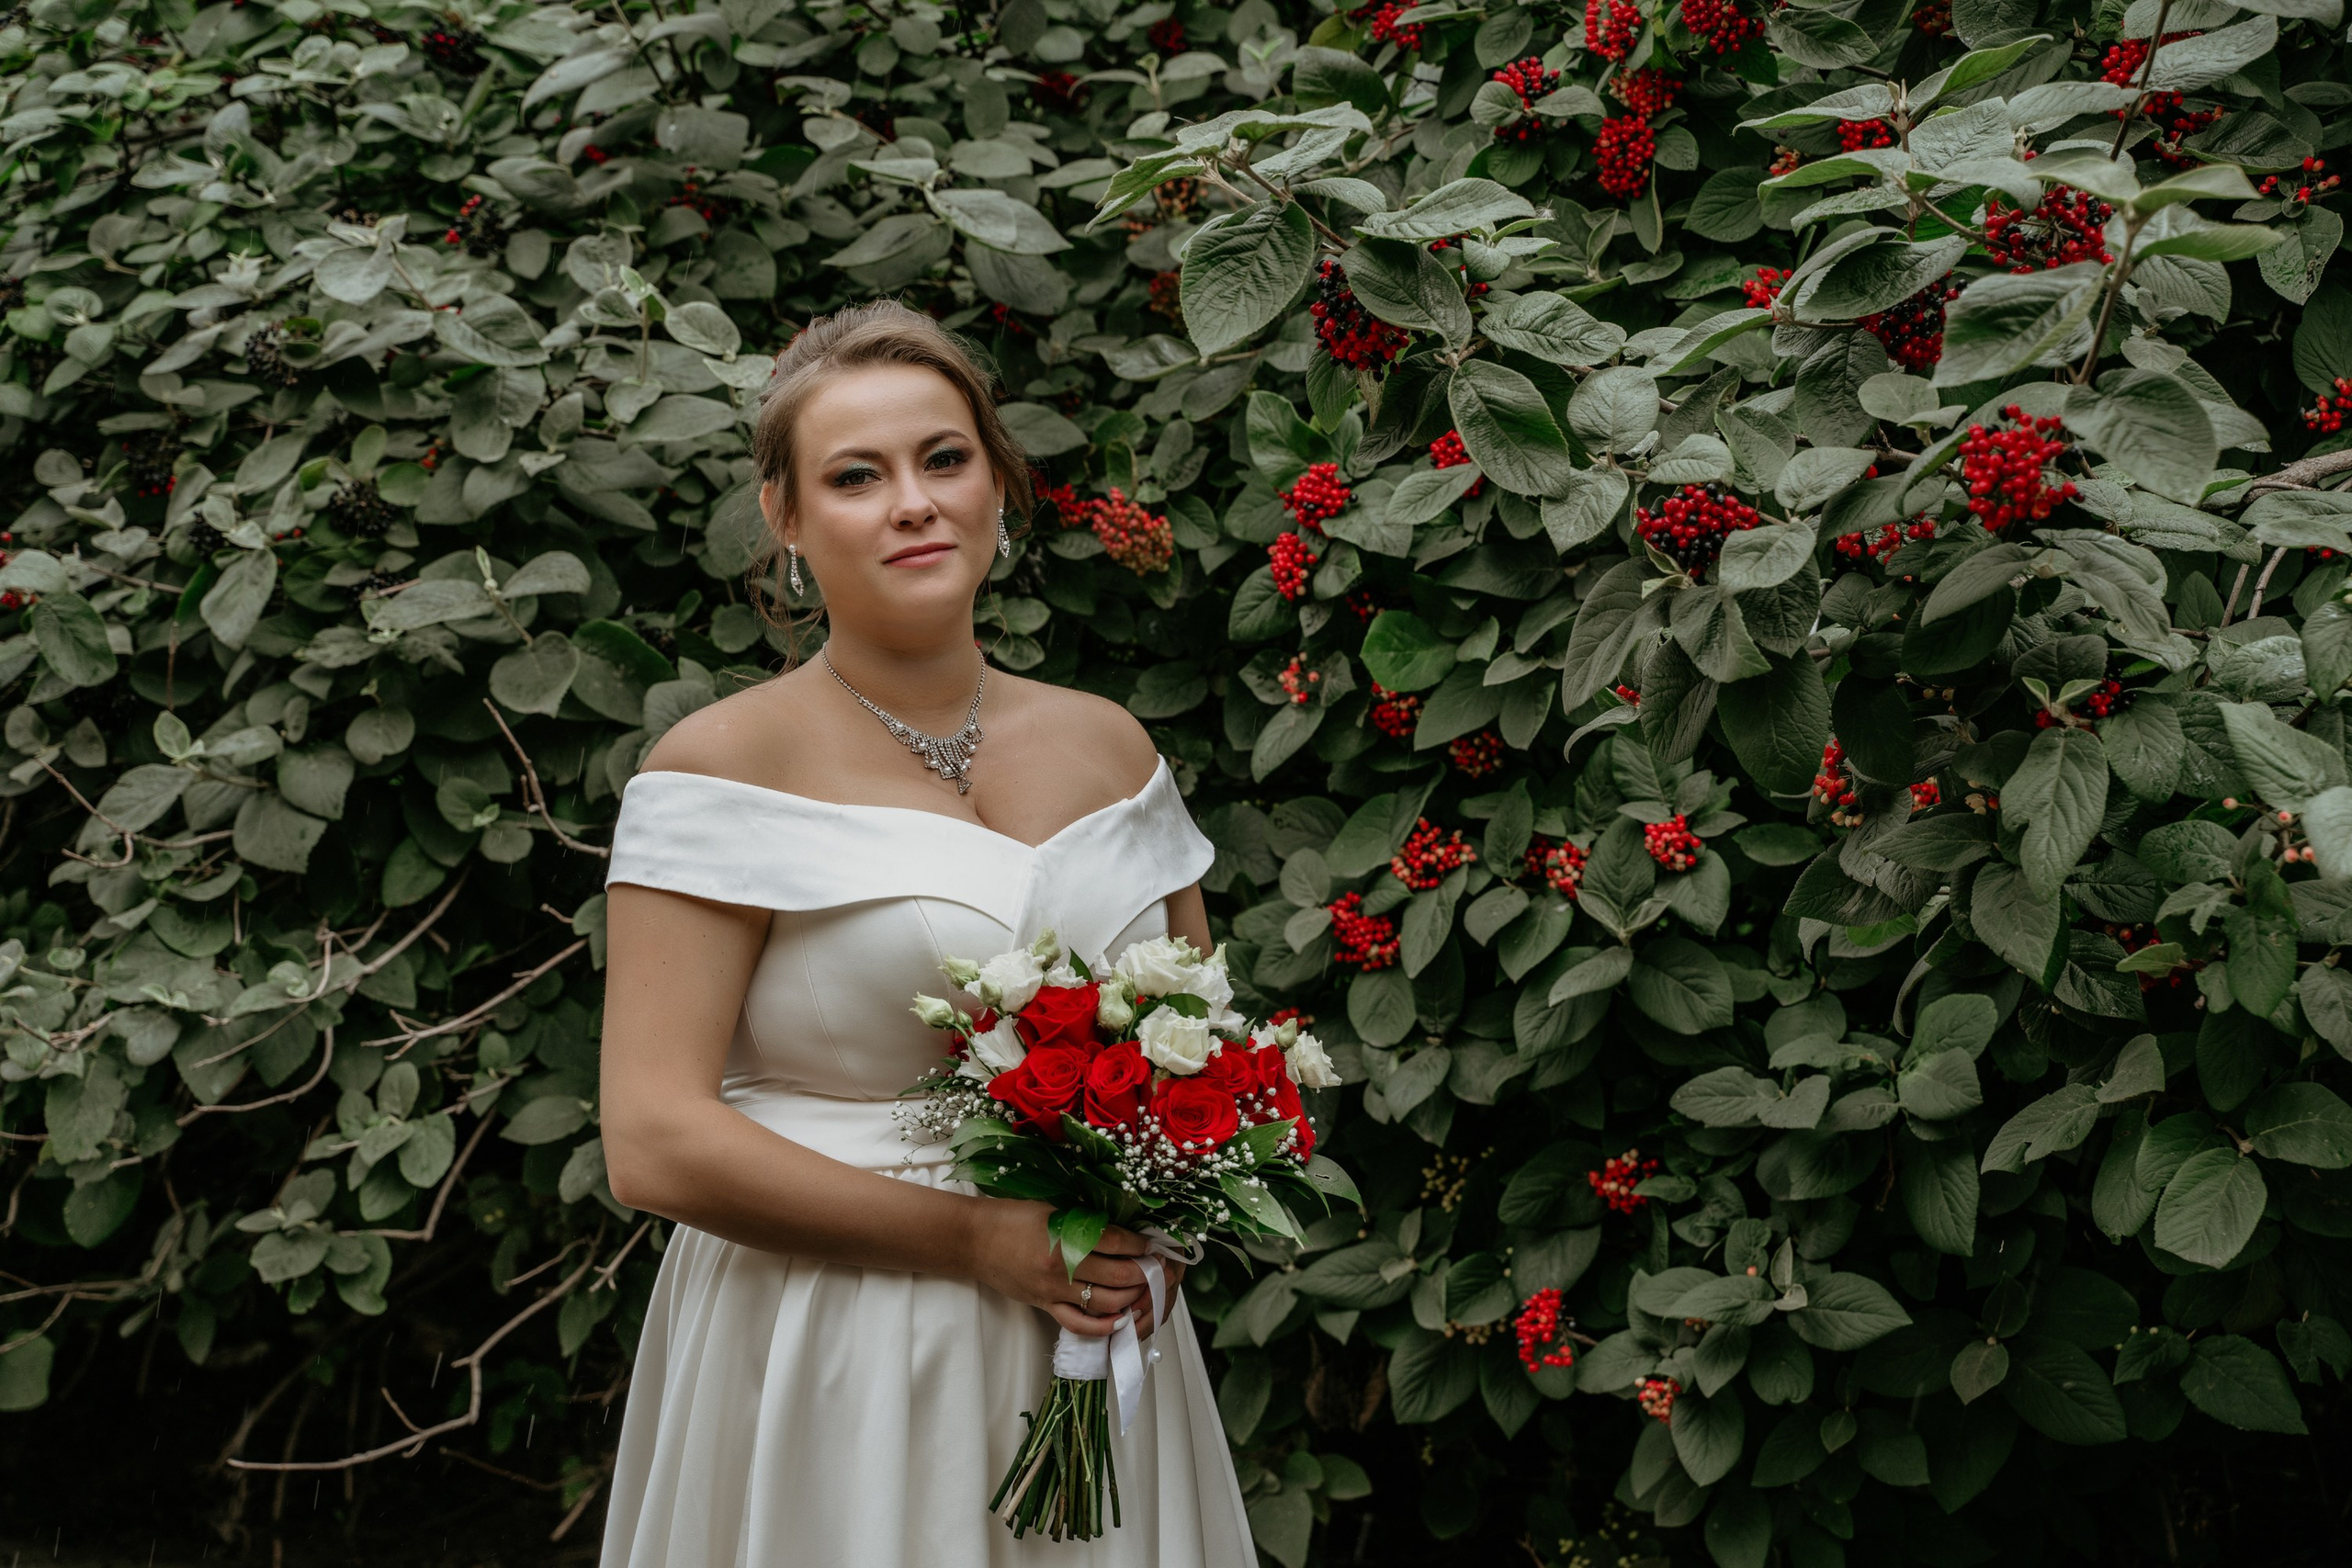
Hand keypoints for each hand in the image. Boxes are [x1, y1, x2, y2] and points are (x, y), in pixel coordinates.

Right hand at [969, 1200, 1183, 1338]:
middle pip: (1117, 1277)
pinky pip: (1078, 1324)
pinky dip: (1102, 1326)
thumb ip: (1085, 1223)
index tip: (1153, 1244)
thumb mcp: (1053, 1210)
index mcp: (1064, 1238)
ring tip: (1145, 1290)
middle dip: (1145, 1274)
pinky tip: (1119, 1320)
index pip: (1115, 1243)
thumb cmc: (1013, 1217)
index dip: (1140, 1245)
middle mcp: (1062, 1269)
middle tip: (1160, 1268)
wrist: (974, 1240)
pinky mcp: (1045, 1306)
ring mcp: (1054, 1291)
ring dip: (1131, 1299)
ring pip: (1105, 1304)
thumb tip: (1122, 1231)